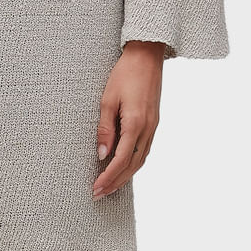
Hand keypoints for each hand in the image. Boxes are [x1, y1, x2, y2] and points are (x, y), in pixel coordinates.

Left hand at [93, 41, 165, 197]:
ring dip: (125, 176)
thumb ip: (105, 129)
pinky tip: (123, 167)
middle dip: (116, 182)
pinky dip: (133, 163)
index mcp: (136, 123)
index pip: (121, 160)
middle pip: (133, 165)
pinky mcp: (154, 122)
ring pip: (141, 160)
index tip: (95, 188)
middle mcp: (148, 128)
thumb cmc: (124, 74)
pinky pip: (145, 150)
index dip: (108, 177)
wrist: (147, 56)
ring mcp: (154, 126)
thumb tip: (102, 155)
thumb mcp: (107, 100)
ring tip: (109, 186)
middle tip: (99, 194)